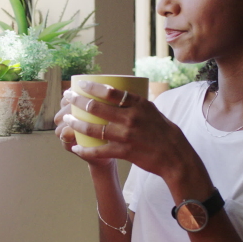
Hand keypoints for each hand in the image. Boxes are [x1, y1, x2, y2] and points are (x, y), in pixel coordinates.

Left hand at [60, 81, 207, 182]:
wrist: (176, 157)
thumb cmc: (166, 133)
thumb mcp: (154, 111)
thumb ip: (137, 104)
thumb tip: (121, 95)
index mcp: (139, 104)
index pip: (110, 91)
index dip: (91, 87)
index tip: (80, 84)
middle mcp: (131, 118)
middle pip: (96, 107)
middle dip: (78, 101)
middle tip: (67, 97)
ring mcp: (126, 136)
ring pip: (93, 128)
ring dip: (76, 123)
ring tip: (66, 120)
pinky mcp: (124, 152)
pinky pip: (99, 150)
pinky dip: (85, 150)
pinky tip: (75, 147)